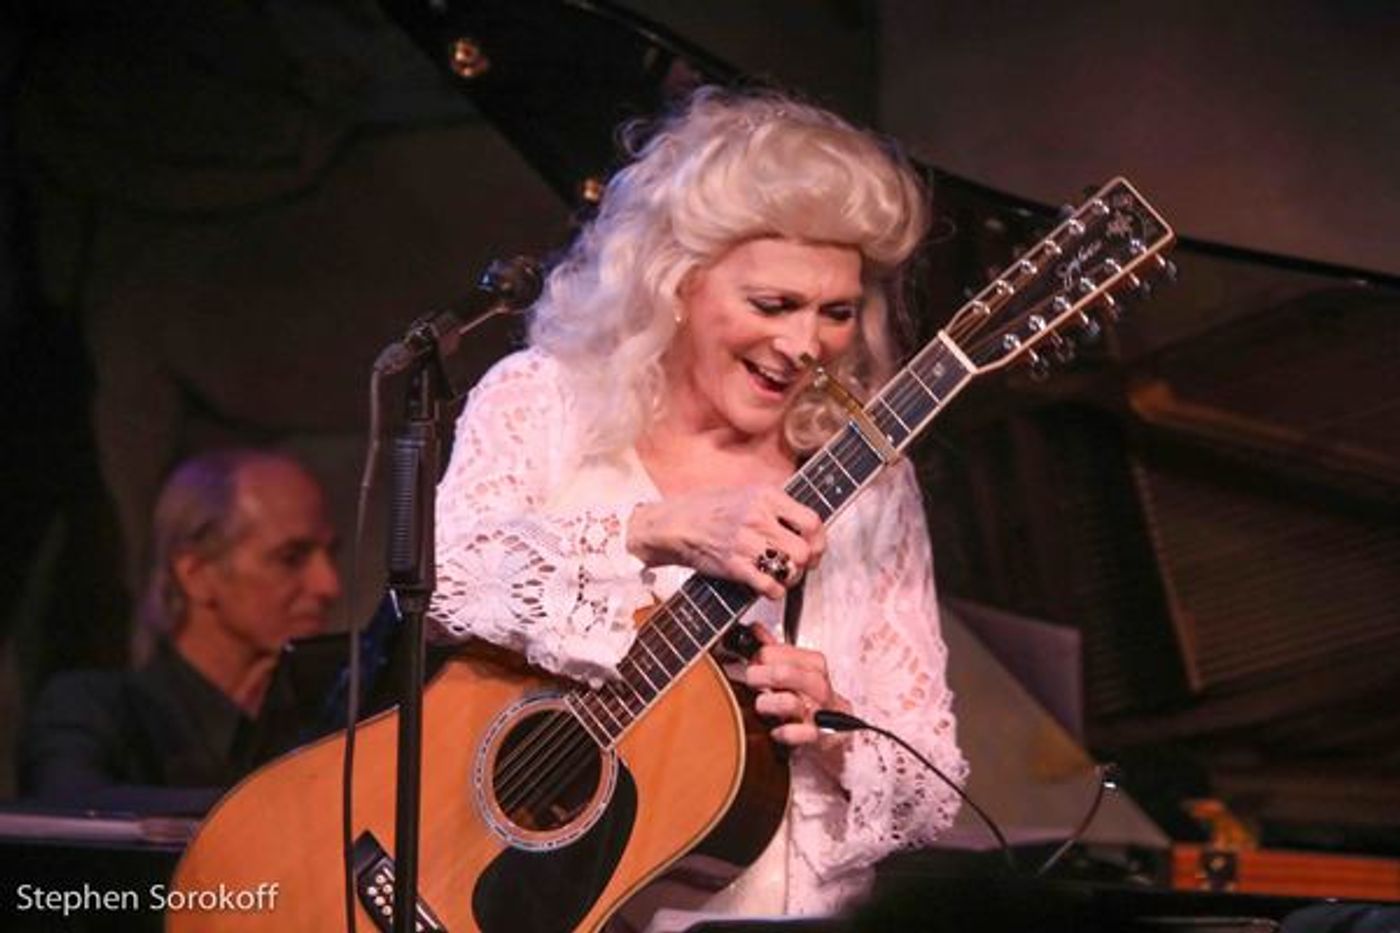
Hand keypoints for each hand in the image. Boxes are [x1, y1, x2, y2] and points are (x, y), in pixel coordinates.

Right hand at [627, 485, 824, 599]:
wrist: (676, 524)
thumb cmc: (712, 509)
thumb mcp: (748, 493)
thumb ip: (777, 507)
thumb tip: (809, 526)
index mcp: (767, 496)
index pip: (812, 521)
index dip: (819, 540)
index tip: (814, 548)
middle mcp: (759, 518)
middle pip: (804, 550)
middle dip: (806, 563)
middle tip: (797, 565)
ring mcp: (746, 543)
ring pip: (790, 569)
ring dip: (790, 577)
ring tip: (781, 575)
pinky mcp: (733, 566)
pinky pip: (770, 586)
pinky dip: (774, 591)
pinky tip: (767, 585)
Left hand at [744, 625, 850, 748]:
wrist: (833, 729)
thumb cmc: (809, 697)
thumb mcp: (794, 669)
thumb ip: (773, 649)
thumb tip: (754, 629)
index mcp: (813, 664)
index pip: (771, 652)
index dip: (755, 660)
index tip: (753, 666)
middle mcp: (818, 686)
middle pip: (781, 673)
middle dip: (757, 678)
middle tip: (753, 684)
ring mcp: (819, 711)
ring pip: (787, 702)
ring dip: (766, 705)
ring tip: (764, 706)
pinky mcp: (817, 736)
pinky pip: (795, 733)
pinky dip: (781, 732)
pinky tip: (775, 730)